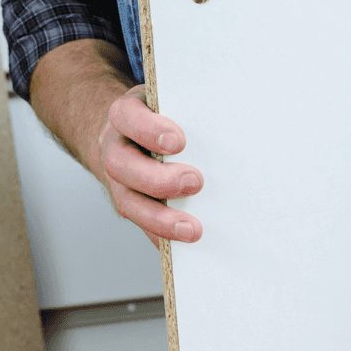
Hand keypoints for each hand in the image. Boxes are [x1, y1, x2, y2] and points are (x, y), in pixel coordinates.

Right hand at [92, 85, 202, 247]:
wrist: (134, 136)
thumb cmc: (165, 119)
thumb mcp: (173, 105)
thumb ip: (190, 114)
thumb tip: (234, 132)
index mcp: (126, 116)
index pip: (127, 117)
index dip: (148, 130)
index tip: (177, 142)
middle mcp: (117, 148)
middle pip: (121, 165)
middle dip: (158, 179)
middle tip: (195, 181)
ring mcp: (120, 181)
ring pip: (127, 202)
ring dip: (160, 219)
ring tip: (192, 229)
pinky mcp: (131, 206)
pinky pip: (141, 227)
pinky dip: (162, 238)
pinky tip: (185, 245)